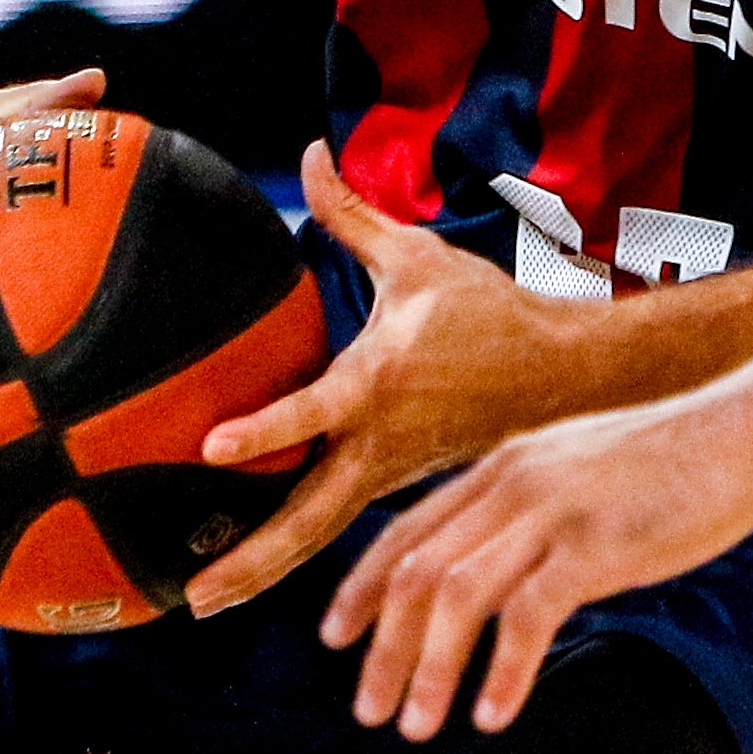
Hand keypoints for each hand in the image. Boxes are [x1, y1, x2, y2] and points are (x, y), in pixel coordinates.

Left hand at [184, 145, 576, 616]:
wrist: (559, 373)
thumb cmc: (484, 309)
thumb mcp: (417, 256)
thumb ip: (350, 214)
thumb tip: (309, 152)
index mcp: (380, 379)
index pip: (314, 409)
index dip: (266, 427)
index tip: (214, 446)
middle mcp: (379, 439)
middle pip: (308, 514)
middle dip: (252, 557)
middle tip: (193, 594)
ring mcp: (388, 472)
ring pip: (318, 534)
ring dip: (263, 569)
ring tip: (205, 601)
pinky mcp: (394, 486)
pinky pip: (336, 526)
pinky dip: (294, 555)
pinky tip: (252, 573)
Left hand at [322, 380, 752, 740]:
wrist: (749, 424)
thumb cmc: (676, 453)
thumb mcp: (579, 465)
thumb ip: (529, 505)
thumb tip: (492, 568)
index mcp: (506, 463)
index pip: (406, 530)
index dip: (361, 589)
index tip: (337, 639)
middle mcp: (515, 480)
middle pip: (417, 572)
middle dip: (383, 650)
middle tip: (370, 712)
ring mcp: (554, 509)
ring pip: (456, 598)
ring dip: (428, 671)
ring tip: (419, 726)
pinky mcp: (597, 543)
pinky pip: (527, 618)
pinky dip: (502, 674)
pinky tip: (494, 714)